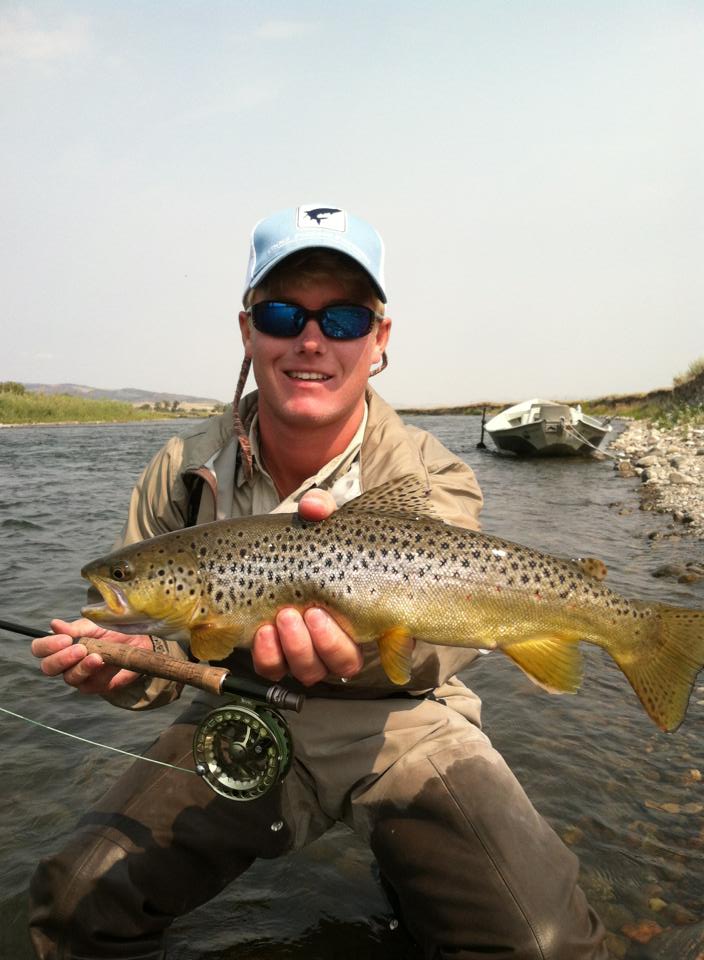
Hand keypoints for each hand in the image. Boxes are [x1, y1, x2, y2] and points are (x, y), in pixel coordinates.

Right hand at [31, 618, 152, 694]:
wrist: (138, 640)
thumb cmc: (112, 630)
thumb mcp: (94, 624)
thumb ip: (75, 628)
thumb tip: (54, 625)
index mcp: (60, 645)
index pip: (40, 649)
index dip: (47, 646)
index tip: (65, 639)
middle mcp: (65, 663)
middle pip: (48, 667)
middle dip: (62, 659)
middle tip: (80, 649)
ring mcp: (79, 676)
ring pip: (70, 678)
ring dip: (82, 667)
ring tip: (97, 657)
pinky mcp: (95, 686)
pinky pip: (91, 684)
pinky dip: (99, 673)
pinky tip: (108, 663)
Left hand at [251, 489, 363, 684]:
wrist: (276, 551)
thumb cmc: (313, 539)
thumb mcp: (324, 520)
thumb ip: (322, 508)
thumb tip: (314, 508)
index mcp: (367, 612)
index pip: (383, 646)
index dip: (360, 637)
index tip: (327, 612)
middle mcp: (342, 639)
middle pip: (343, 664)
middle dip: (325, 643)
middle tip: (308, 612)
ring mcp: (309, 651)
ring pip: (311, 672)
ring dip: (298, 650)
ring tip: (283, 617)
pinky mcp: (278, 655)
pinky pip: (275, 669)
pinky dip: (269, 656)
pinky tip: (262, 631)